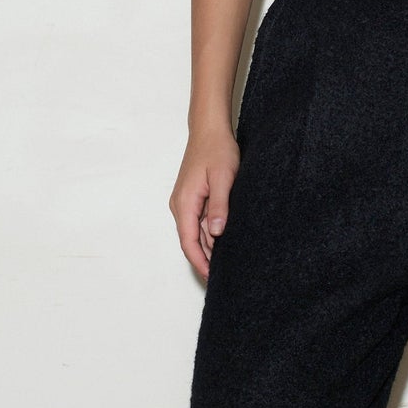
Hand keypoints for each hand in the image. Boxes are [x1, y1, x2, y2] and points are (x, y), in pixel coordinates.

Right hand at [171, 119, 240, 276]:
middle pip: (190, 240)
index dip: (200, 262)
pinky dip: (209, 233)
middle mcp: (180, 205)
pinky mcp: (192, 197)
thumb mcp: (224, 178)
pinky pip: (198, 221)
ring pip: (195, 232)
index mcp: (185, 203)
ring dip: (208, 246)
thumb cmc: (216, 150)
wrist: (209, 130)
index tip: (212, 277)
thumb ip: (219, 206)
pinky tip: (223, 240)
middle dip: (205, 259)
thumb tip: (216, 233)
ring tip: (228, 262)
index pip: (188, 241)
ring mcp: (185, 202)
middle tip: (225, 275)